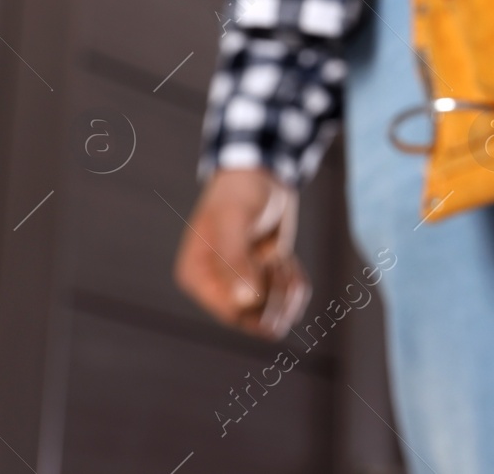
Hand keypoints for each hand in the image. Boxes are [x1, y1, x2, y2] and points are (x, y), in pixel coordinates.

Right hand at [174, 168, 309, 340]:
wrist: (261, 177)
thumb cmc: (239, 194)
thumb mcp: (234, 220)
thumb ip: (236, 260)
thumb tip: (245, 302)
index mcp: (197, 276)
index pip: (232, 312)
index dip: (259, 299)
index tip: (269, 265)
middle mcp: (217, 287)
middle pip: (256, 317)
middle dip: (276, 291)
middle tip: (274, 258)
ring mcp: (243, 287)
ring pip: (277, 311)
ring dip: (287, 286)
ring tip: (279, 257)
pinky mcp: (266, 282)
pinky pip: (289, 300)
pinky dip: (296, 283)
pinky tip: (286, 260)